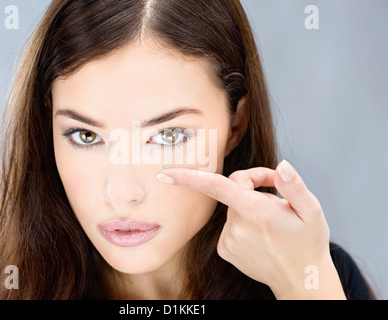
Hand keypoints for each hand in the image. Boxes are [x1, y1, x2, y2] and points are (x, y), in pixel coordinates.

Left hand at [156, 160, 345, 298]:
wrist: (301, 280)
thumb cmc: (308, 243)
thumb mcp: (312, 211)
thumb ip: (294, 186)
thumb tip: (281, 165)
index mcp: (256, 212)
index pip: (217, 186)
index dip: (190, 177)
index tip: (166, 173)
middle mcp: (237, 227)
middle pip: (232, 190)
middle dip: (252, 185)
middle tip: (277, 192)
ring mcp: (228, 241)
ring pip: (232, 208)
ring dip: (248, 206)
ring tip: (272, 221)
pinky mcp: (225, 250)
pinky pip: (229, 224)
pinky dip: (242, 222)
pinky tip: (260, 235)